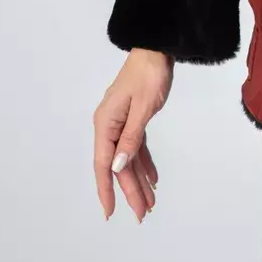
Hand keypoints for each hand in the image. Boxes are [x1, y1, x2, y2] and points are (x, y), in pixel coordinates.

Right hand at [93, 48, 173, 221]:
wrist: (157, 48)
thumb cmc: (149, 74)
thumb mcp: (143, 108)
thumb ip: (130, 139)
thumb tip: (118, 167)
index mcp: (106, 123)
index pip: (104, 164)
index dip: (106, 190)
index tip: (110, 212)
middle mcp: (109, 124)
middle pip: (118, 164)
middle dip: (130, 190)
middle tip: (142, 213)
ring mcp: (120, 121)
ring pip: (127, 157)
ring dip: (138, 179)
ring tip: (150, 202)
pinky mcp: (132, 117)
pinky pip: (136, 145)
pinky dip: (144, 161)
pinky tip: (152, 177)